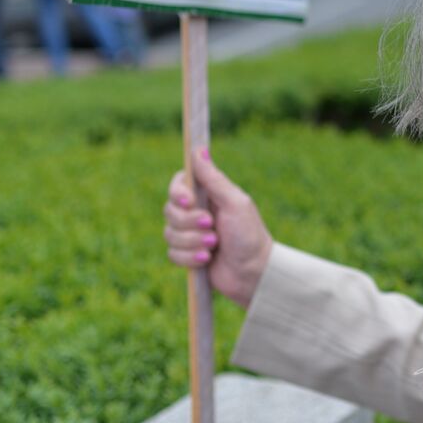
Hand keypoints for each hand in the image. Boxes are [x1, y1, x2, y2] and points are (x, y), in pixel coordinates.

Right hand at [163, 149, 273, 308]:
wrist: (254, 272)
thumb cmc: (249, 234)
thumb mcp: (234, 203)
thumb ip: (213, 179)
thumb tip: (199, 149)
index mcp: (208, 195)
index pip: (178, 184)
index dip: (177, 193)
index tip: (189, 201)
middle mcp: (195, 212)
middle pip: (169, 210)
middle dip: (190, 223)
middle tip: (212, 227)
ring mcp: (190, 234)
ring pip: (169, 234)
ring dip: (193, 242)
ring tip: (214, 246)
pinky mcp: (187, 254)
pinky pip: (172, 254)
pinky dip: (190, 258)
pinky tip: (207, 260)